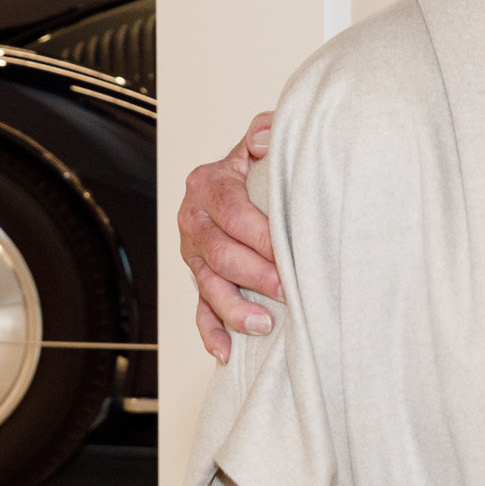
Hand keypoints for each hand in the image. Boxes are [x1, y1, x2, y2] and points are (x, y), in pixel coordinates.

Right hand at [178, 113, 281, 360]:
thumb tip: (266, 140)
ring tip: (263, 324)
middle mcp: (194, 219)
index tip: (290, 252)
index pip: (233, 213)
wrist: (246, 176)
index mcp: (207, 184)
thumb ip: (264, 133)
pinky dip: (211, 332)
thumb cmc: (260, 164)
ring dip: (234, 309)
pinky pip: (199, 310)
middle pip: (219, 254)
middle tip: (287, 290)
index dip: (262, 236)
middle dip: (254, 275)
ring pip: (207, 286)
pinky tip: (227, 352)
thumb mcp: (261, 141)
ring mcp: (193, 253)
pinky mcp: (198, 278)